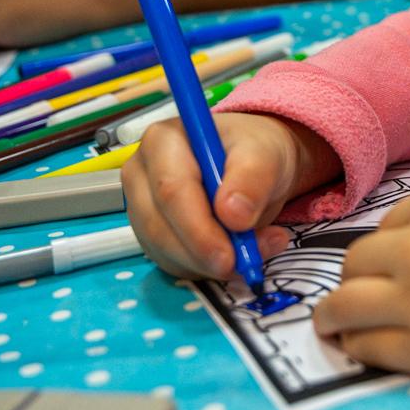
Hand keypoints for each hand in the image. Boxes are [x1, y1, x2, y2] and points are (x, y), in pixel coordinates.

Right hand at [122, 112, 336, 279]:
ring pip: (162, 249)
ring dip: (205, 264)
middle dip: (201, 252)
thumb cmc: (256, 152)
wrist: (257, 166)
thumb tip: (234, 215)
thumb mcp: (266, 155)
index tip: (229, 254)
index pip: (171, 190)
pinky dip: (202, 268)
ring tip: (252, 254)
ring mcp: (143, 205)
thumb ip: (253, 178)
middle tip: (240, 265)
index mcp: (163, 141)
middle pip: (159, 224)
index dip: (198, 228)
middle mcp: (143, 172)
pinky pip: (170, 262)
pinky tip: (234, 257)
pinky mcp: (152, 233)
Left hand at [314, 181, 409, 381]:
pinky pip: (366, 347)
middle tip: (358, 296)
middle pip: (354, 265)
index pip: (386, 229)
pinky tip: (361, 349)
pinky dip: (358, 346)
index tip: (390, 267)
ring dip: (335, 316)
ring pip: (343, 307)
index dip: (387, 251)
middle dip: (356, 280)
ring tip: (335, 326)